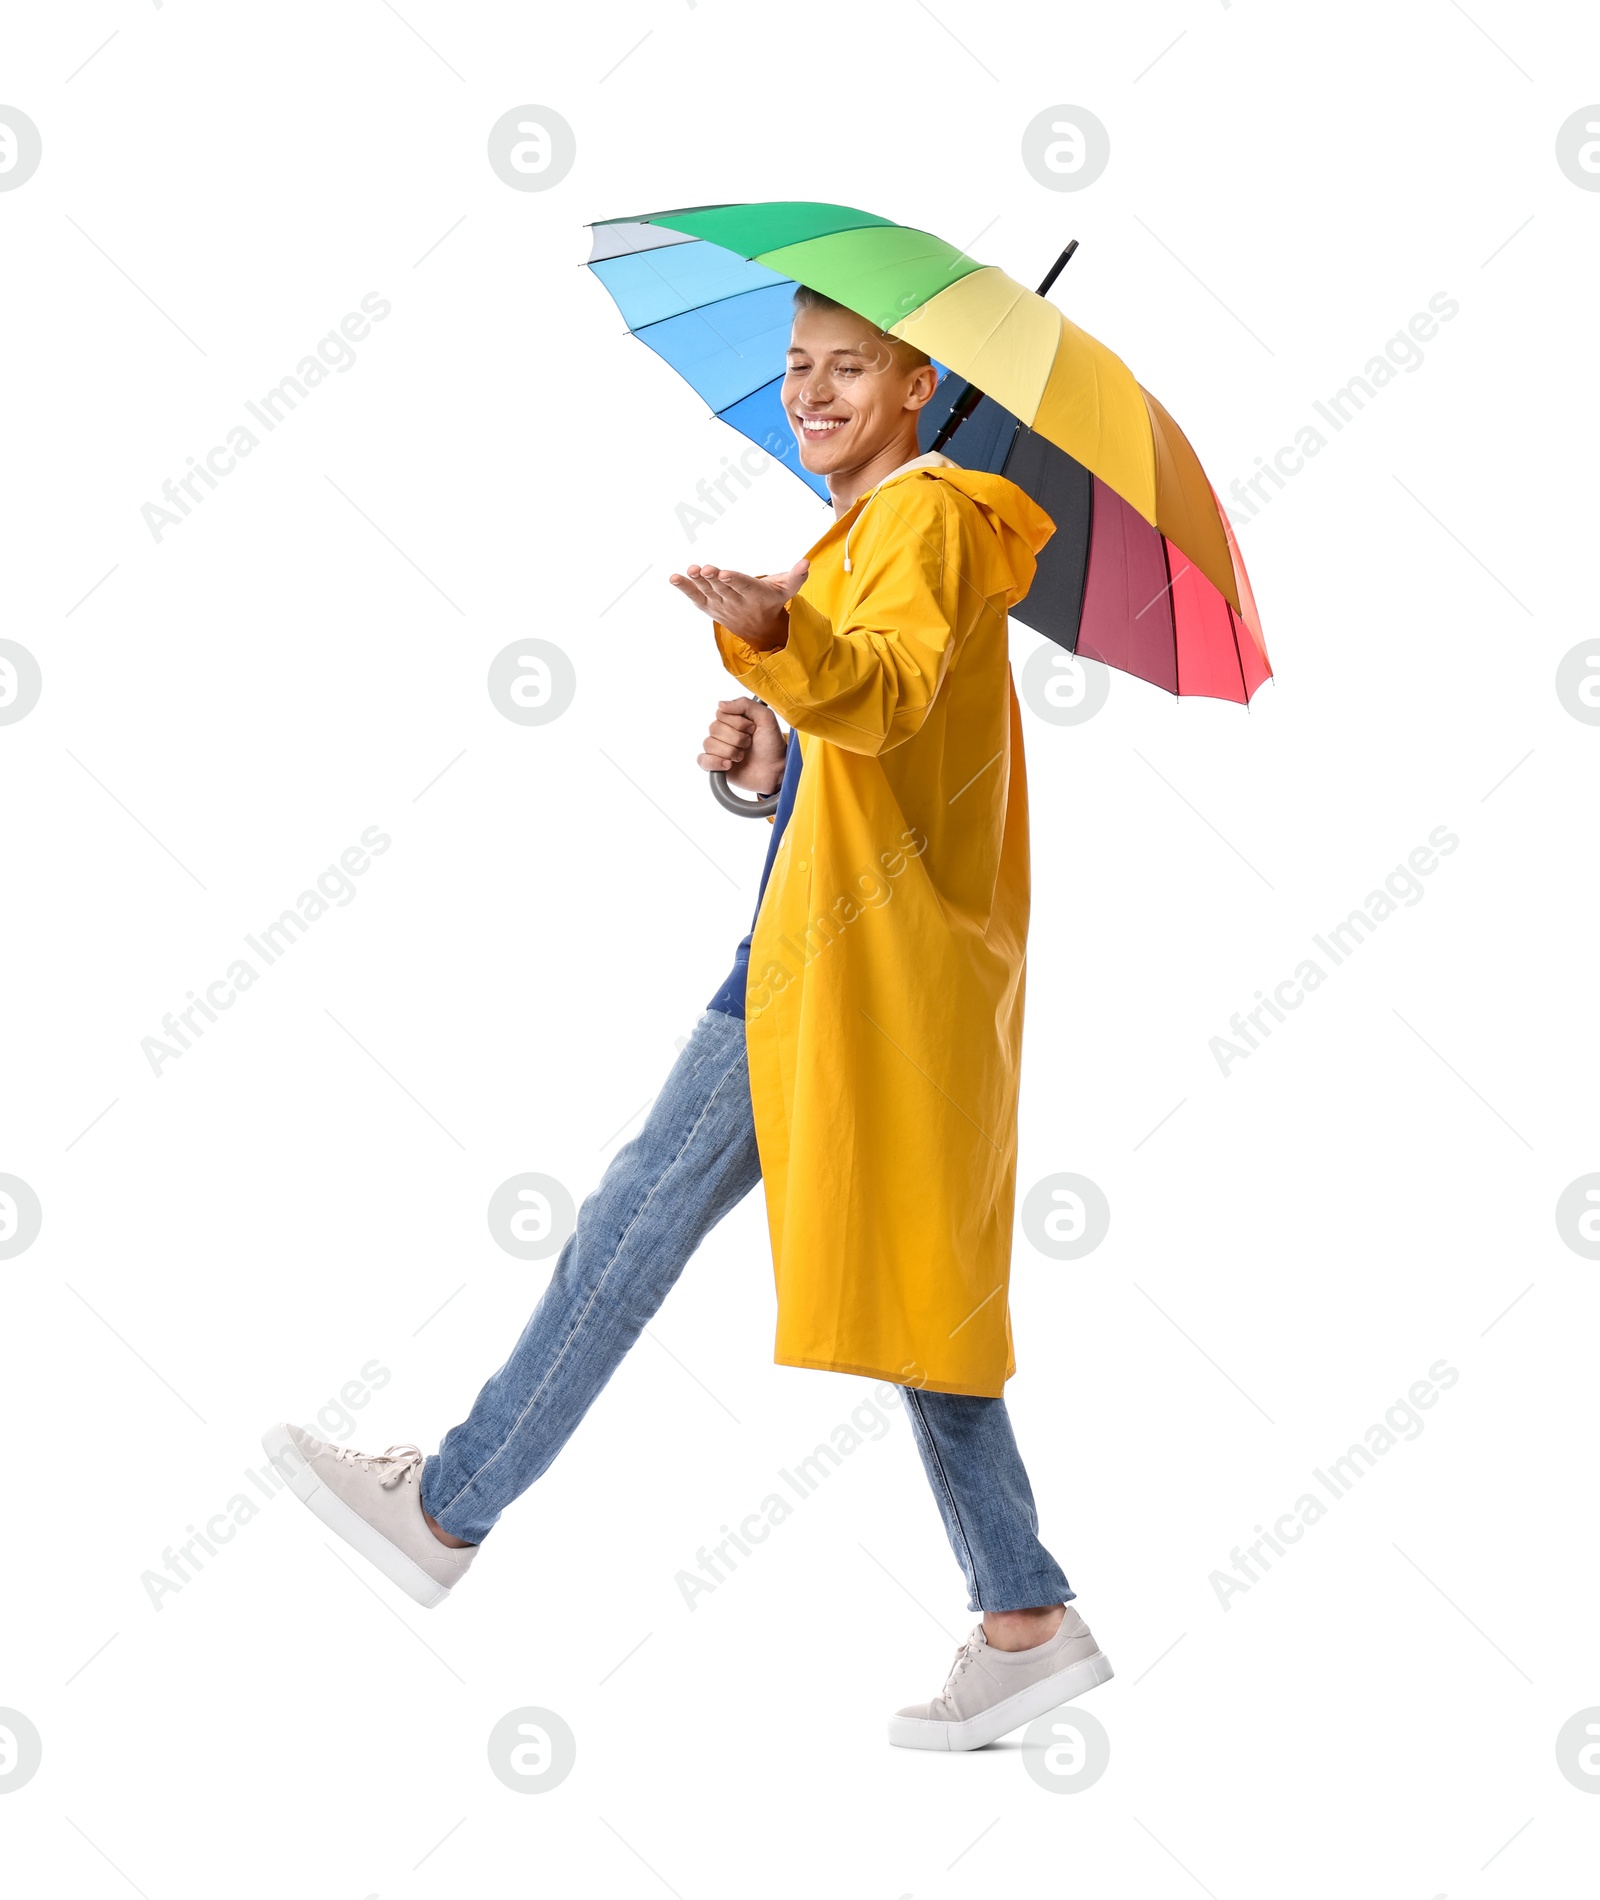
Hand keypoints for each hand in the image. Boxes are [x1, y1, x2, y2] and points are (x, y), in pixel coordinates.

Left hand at [668, 558, 808, 650]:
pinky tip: (674, 578)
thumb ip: (796, 577)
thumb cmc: (772, 601)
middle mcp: (736, 601)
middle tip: (704, 569)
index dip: (734, 580)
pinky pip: (695, 597)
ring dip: (697, 582)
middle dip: (713, 579)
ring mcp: (721, 604)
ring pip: (708, 592)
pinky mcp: (709, 606)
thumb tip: (807, 562)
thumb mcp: (787, 590)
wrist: (759, 630)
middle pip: (723, 588)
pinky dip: (684, 588)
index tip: (725, 573)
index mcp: (755, 595)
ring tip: (690, 571)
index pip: (744, 586)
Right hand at [697, 698, 785, 793]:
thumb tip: (720, 704)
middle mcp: (723, 733)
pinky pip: (702, 760)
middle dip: (737, 738)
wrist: (775, 770)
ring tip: (742, 756)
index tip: (752, 729)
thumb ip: (745, 704)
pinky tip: (728, 765)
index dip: (737, 722)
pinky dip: (714, 762)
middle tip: (749, 744)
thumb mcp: (765, 717)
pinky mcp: (716, 765)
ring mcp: (718, 749)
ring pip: (709, 744)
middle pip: (714, 728)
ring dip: (730, 751)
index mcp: (733, 719)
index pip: (721, 713)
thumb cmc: (772, 745)